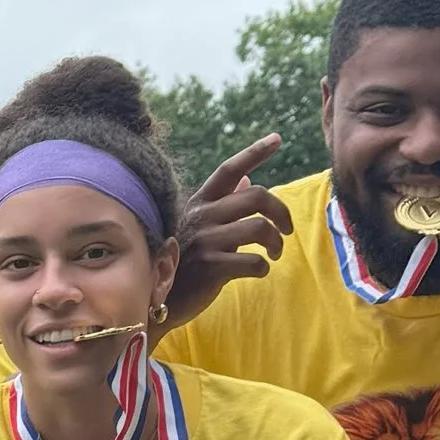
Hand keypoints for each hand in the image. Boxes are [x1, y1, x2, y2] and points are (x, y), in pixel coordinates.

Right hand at [167, 137, 294, 322]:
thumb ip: (224, 204)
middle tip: (286, 230)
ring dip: (276, 242)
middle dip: (281, 212)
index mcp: (200, 203)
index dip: (254, 152)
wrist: (154, 299)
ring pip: (259, 228)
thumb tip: (247, 179)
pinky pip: (253, 261)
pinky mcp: (212, 267)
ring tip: (274, 253)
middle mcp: (203, 216)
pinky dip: (264, 267)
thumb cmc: (181, 262)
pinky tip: (259, 271)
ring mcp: (206, 241)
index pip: (229, 169)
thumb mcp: (199, 226)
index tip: (277, 139)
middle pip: (257, 196)